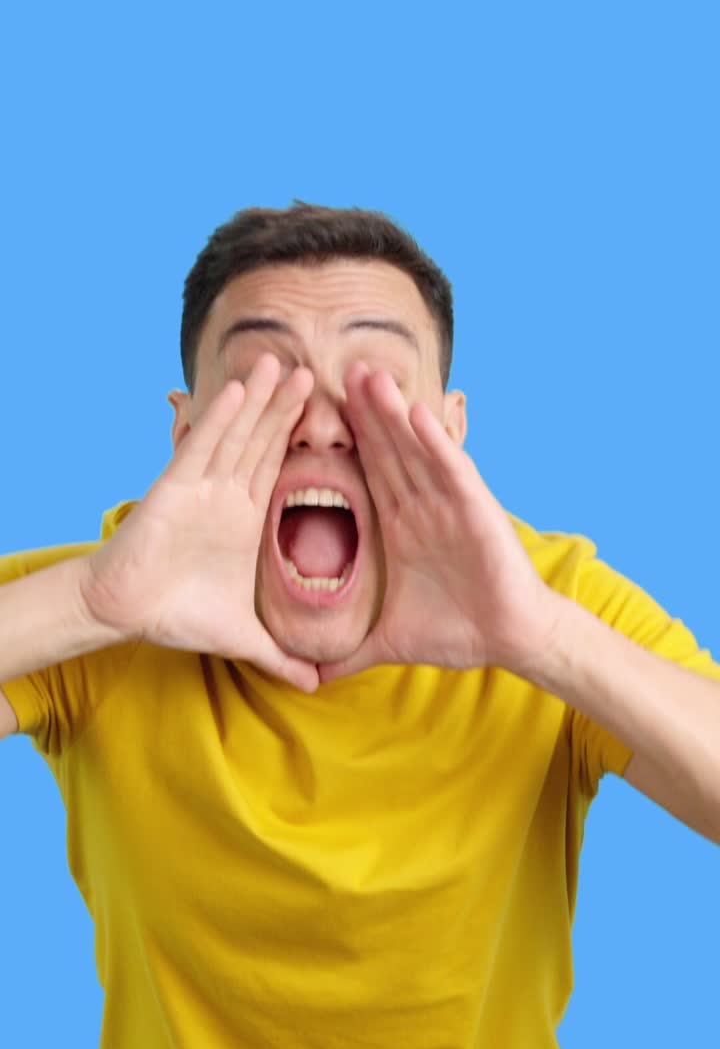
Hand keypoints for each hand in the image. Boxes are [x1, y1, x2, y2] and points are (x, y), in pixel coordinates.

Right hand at [80, 354, 319, 692]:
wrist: (125, 611)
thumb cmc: (177, 614)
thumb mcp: (243, 636)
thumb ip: (279, 655)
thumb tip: (314, 684)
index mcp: (246, 517)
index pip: (282, 470)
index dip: (305, 442)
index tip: (335, 418)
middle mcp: (227, 494)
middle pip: (264, 441)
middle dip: (288, 408)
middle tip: (316, 372)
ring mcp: (202, 486)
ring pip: (237, 434)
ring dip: (259, 400)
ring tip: (282, 364)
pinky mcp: (175, 486)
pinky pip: (202, 446)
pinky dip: (220, 417)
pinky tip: (240, 389)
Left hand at [317, 363, 561, 682]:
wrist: (510, 640)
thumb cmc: (457, 631)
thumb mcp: (387, 640)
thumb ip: (349, 652)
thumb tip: (312, 680)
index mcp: (400, 526)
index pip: (368, 474)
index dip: (346, 442)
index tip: (314, 410)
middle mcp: (422, 506)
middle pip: (386, 450)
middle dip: (364, 412)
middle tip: (336, 369)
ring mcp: (449, 503)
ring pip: (414, 450)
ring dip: (393, 413)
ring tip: (369, 375)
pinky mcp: (476, 509)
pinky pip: (451, 470)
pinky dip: (435, 442)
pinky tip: (417, 413)